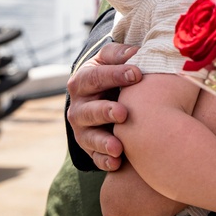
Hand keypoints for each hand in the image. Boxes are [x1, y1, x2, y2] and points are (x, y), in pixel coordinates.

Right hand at [66, 41, 141, 170]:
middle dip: (105, 111)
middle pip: (88, 110)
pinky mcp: (89, 148)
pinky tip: (117, 163)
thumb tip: (134, 52)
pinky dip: (105, 161)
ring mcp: (82, 129)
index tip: (137, 73)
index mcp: (82, 81)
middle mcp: (78, 107)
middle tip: (124, 113)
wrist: (103, 97)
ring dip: (103, 142)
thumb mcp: (110, 60)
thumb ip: (119, 54)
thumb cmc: (112, 74)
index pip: (94, 77)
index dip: (115, 75)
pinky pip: (95, 158)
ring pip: (89, 137)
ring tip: (118, 147)